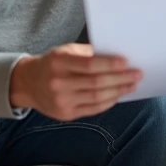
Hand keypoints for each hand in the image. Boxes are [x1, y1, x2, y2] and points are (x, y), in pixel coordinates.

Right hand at [9, 43, 141, 120]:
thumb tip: (116, 56)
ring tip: (132, 85)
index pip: (90, 64)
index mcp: (59, 62)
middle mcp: (59, 83)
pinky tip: (118, 95)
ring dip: (118, 91)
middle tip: (137, 74)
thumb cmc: (52, 63)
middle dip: (121, 78)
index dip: (110, 64)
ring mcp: (62, 101)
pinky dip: (108, 102)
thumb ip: (88, 53)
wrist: (28, 83)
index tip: (127, 62)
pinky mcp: (66, 114)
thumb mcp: (65, 51)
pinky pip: (93, 109)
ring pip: (97, 98)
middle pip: (96, 83)